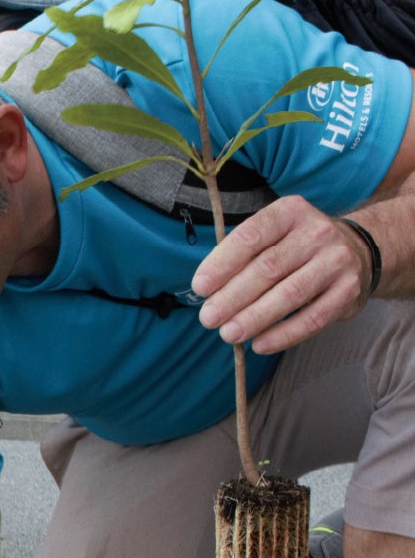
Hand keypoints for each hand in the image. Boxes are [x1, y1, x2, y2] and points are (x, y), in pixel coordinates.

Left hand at [192, 195, 372, 353]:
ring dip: (254, 318)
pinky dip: (284, 335)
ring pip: (290, 294)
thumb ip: (240, 255)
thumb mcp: (271, 237)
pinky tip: (259, 344)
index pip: (251, 236)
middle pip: (268, 268)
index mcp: (290, 212)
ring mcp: (337, 261)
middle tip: (208, 318)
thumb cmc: (295, 247)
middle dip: (233, 297)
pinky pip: (313, 318)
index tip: (200, 288)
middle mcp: (317, 232)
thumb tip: (207, 290)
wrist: (357, 251)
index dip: (222, 263)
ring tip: (228, 334)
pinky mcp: (349, 291)